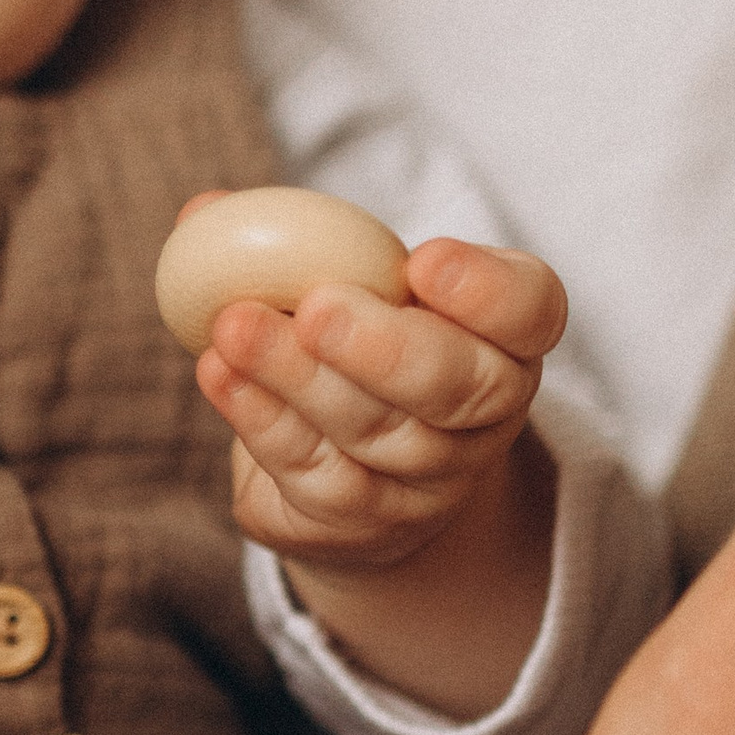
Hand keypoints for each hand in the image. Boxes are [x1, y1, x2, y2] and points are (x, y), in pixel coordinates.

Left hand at [196, 233, 566, 716]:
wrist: (354, 472)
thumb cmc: (355, 350)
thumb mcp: (347, 286)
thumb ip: (294, 242)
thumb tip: (204, 211)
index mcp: (505, 335)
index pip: (530, 311)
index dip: (487, 290)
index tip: (423, 260)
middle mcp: (486, 414)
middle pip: (460, 388)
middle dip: (385, 348)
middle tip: (315, 309)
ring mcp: (432, 480)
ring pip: (374, 432)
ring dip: (296, 377)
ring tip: (232, 327)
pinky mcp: (367, 523)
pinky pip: (316, 474)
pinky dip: (261, 420)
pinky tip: (219, 375)